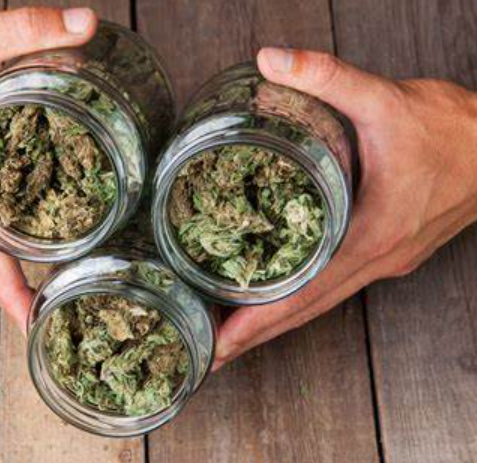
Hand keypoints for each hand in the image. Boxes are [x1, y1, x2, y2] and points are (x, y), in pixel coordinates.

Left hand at [214, 48, 476, 367]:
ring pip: (320, 303)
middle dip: (255, 336)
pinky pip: (336, 285)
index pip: (304, 295)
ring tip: (230, 331)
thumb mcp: (385, 98)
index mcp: (372, 237)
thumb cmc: (452, 130)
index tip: (219, 346)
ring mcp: (385, 261)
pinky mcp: (389, 252)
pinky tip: (278, 292)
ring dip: (276, 321)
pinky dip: (302, 297)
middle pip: (306, 312)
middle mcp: (377, 261)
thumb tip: (271, 60)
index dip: (257, 323)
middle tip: (207, 353)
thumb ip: (328, 77)